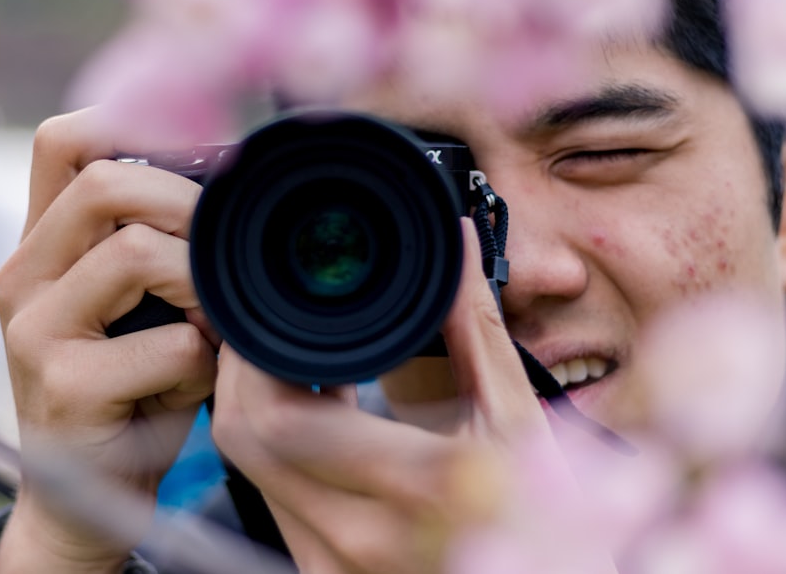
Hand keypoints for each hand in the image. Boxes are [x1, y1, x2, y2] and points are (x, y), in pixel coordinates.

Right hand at [0, 109, 218, 572]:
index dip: (134, 123)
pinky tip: (195, 382)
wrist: (86, 497)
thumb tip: (232, 178)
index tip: (201, 155)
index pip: (64, 142)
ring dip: (202, 286)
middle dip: (189, 205)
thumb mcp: (135, 304)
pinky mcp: (66, 389)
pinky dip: (205, 360)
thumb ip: (156, 243)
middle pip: (106, 182)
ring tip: (212, 325)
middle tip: (224, 251)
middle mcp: (22, 277)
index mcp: (41, 246)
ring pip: (137, 253)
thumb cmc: (131, 384)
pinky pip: (172, 344)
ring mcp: (34, 332)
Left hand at [211, 218, 605, 573]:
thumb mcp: (517, 418)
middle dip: (245, 369)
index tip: (276, 308)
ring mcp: (333, 563)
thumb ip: (477, 327)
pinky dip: (274, 444)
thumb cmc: (540, 516)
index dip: (257, 353)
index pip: (281, 416)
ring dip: (256, 402)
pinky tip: (318, 415)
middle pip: (245, 434)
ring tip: (304, 366)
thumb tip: (457, 244)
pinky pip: (267, 495)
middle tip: (276, 326)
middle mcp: (362, 534)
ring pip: (247, 466)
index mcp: (423, 485)